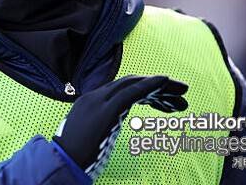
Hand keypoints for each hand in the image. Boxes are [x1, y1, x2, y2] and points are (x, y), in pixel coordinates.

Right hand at [52, 75, 187, 180]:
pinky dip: (149, 85)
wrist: (62, 164)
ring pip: (134, 85)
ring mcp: (99, 101)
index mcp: (93, 103)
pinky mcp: (105, 110)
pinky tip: (164, 82)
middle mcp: (95, 97)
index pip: (125, 89)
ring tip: (183, 94)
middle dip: (159, 87)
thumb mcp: (94, 137)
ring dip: (161, 88)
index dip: (149, 91)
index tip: (169, 101)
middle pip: (132, 83)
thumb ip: (106, 125)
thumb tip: (118, 122)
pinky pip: (131, 92)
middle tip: (183, 93)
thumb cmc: (75, 157)